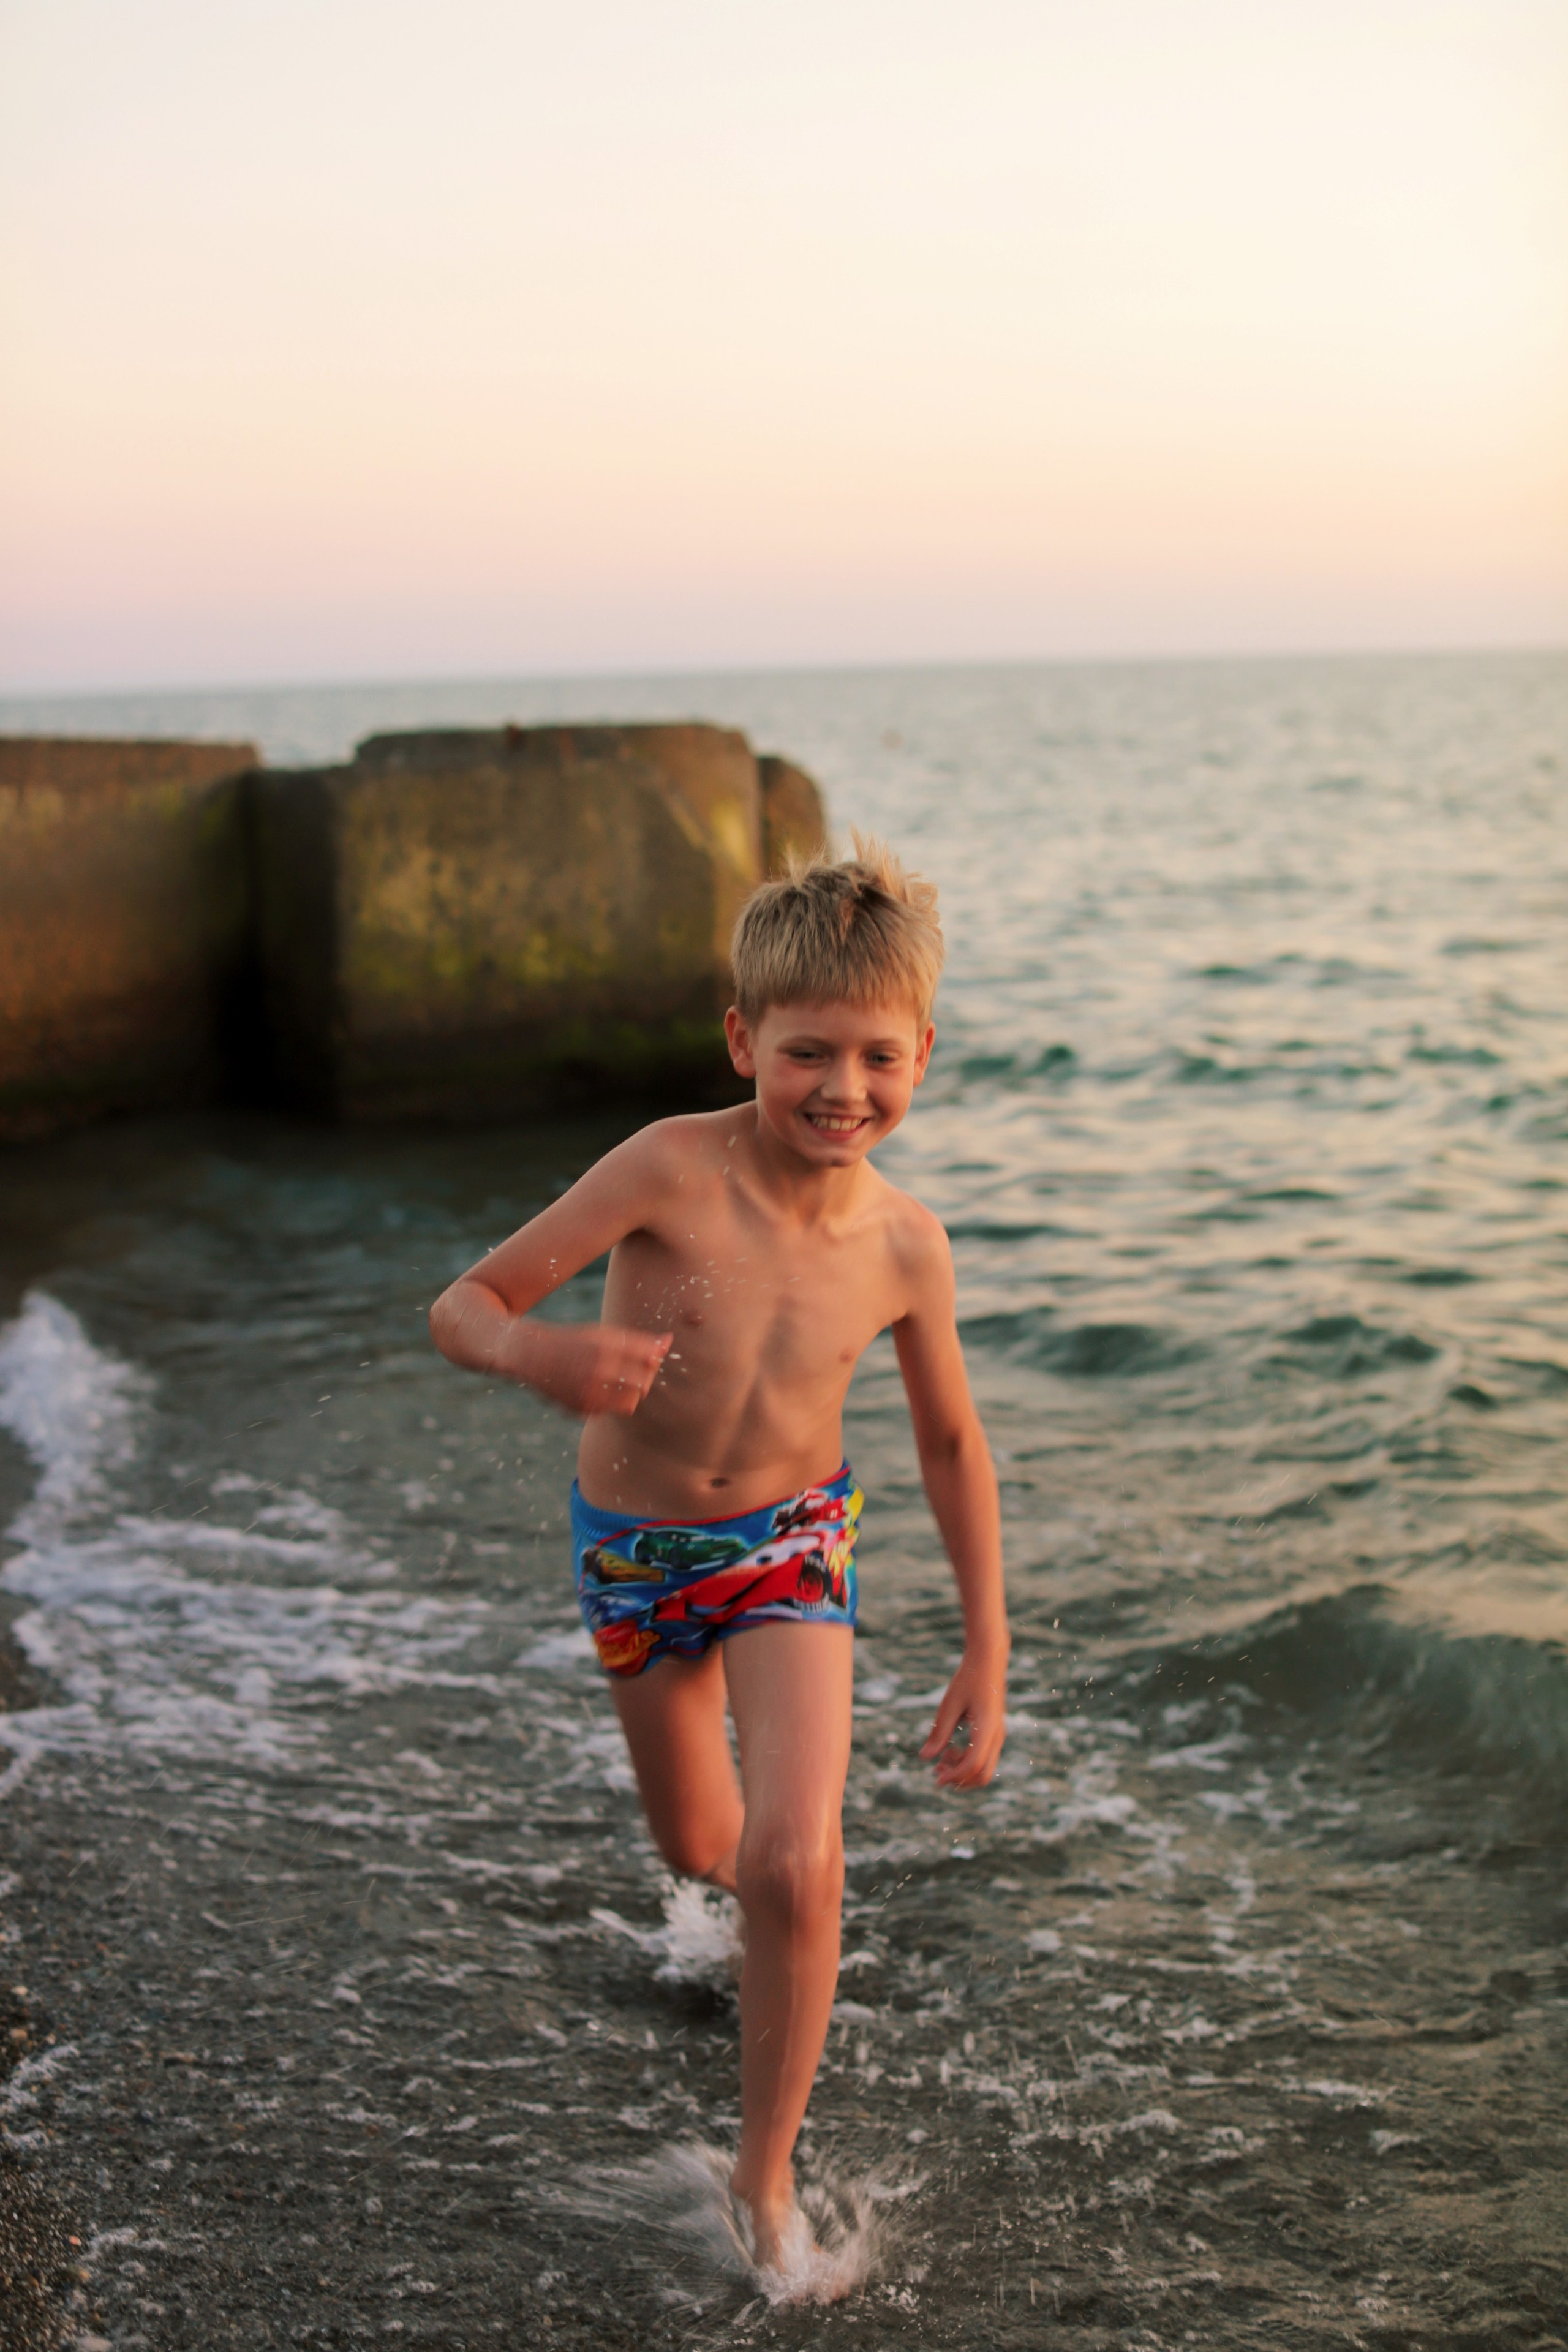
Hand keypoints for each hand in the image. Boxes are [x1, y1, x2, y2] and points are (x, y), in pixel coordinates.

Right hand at [512, 1322, 672, 1416]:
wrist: (532, 1355)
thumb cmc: (575, 1341)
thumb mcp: (604, 1334)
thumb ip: (637, 1340)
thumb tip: (669, 1341)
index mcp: (606, 1345)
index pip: (649, 1358)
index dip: (654, 1358)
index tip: (649, 1356)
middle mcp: (598, 1369)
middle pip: (644, 1383)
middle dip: (644, 1378)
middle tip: (636, 1371)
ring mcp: (589, 1391)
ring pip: (631, 1402)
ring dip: (631, 1393)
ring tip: (618, 1381)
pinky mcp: (581, 1408)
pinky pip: (610, 1410)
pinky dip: (610, 1401)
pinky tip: (596, 1388)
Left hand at [920, 1645, 1007, 1788]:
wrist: (988, 1661)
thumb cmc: (968, 1679)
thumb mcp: (949, 1705)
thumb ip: (939, 1733)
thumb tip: (924, 1758)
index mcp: (987, 1729)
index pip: (973, 1765)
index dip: (954, 1776)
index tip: (935, 1777)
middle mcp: (996, 1736)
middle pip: (982, 1775)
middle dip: (959, 1779)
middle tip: (936, 1772)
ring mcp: (997, 1736)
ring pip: (983, 1769)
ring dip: (962, 1771)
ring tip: (940, 1760)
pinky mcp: (993, 1733)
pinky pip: (983, 1758)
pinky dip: (966, 1761)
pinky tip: (950, 1750)